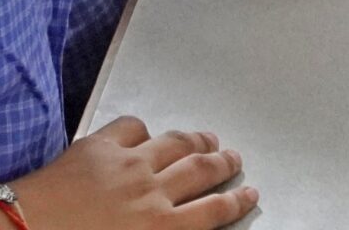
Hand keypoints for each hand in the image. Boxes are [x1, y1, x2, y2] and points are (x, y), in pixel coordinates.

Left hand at [7, 117, 256, 229]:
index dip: (236, 201)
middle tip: (234, 158)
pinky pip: (131, 128)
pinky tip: (145, 132)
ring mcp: (126, 164)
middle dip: (223, 163)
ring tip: (207, 138)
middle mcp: (150, 192)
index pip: (213, 211)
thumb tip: (175, 226)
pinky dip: (142, 129)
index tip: (250, 193)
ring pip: (174, 143)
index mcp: (160, 227)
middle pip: (201, 171)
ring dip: (195, 140)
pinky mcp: (98, 145)